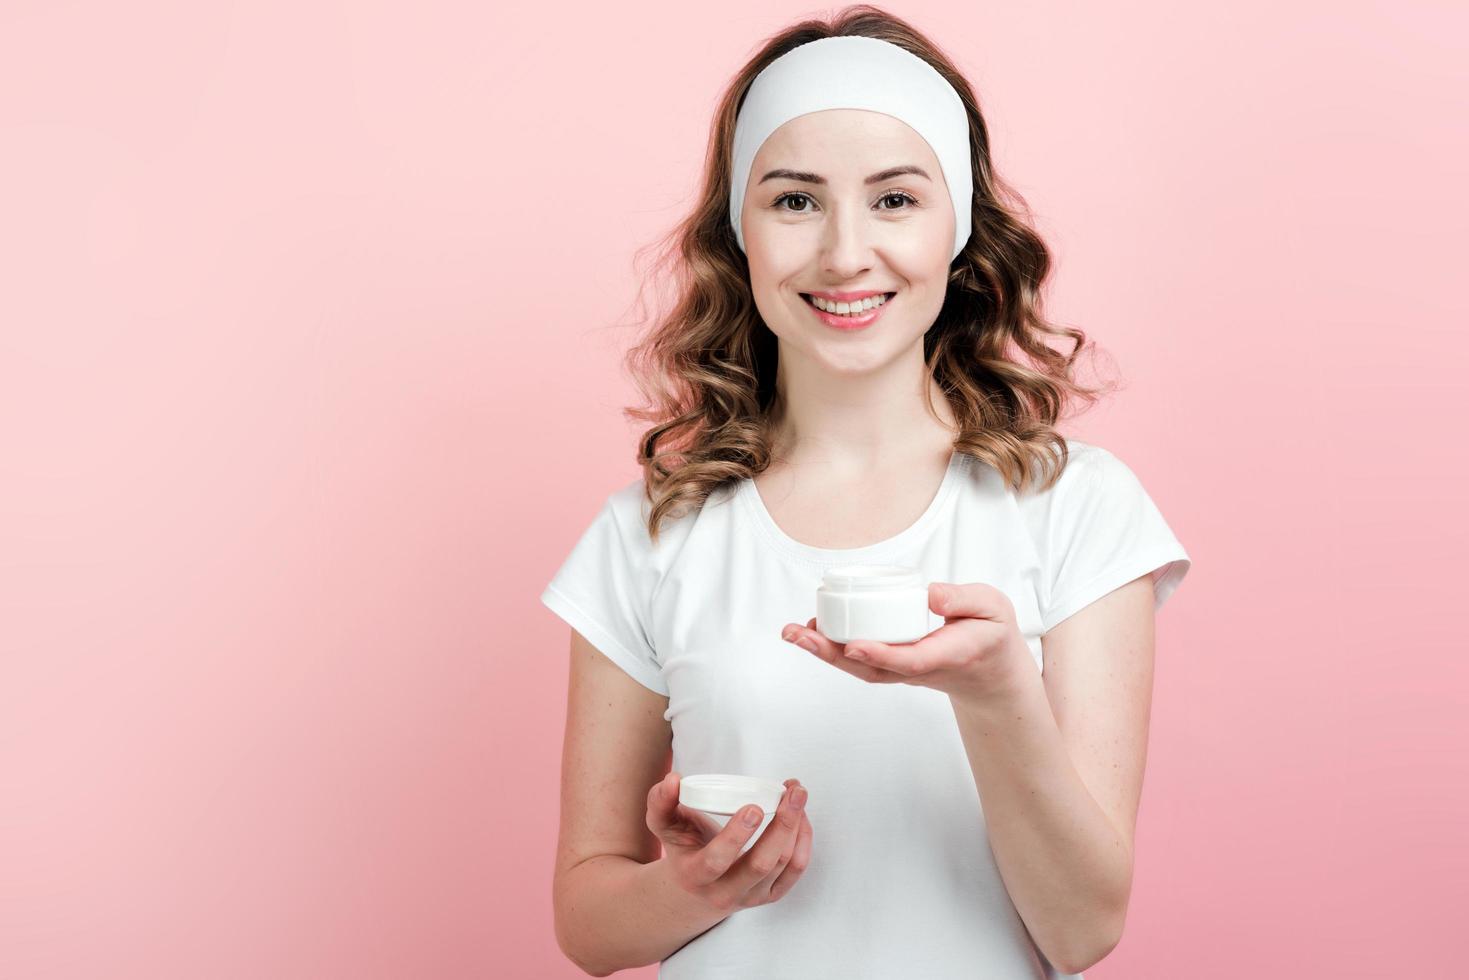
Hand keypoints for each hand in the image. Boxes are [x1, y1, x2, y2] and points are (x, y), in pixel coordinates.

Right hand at [645, 771, 813, 912]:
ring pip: (782, 865)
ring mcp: (750, 896)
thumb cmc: (682, 849)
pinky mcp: (769, 895)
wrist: (694, 891)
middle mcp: (724, 892)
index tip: (754, 806)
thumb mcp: (663, 826)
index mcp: (695, 875)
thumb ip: (661, 801)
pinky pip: (795, 870)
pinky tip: (801, 816)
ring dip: (796, 826)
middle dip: (782, 826)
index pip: (717, 861)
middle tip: (792, 793)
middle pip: (760, 865)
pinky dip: (804, 841)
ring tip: (798, 794)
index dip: (737, 835)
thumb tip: (673, 779)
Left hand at [781, 581, 1035, 706]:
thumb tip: (929, 596)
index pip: (909, 659)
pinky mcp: (893, 665)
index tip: (854, 645)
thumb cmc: (990, 634)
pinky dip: (832, 649)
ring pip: (859, 667)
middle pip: (870, 669)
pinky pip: (860, 661)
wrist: (991, 673)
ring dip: (824, 652)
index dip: (880, 654)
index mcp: (947, 655)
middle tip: (799, 634)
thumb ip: (965, 600)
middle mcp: (918, 668)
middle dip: (831, 653)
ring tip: (793, 632)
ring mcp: (903, 670)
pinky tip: (811, 631)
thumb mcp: (993, 609)